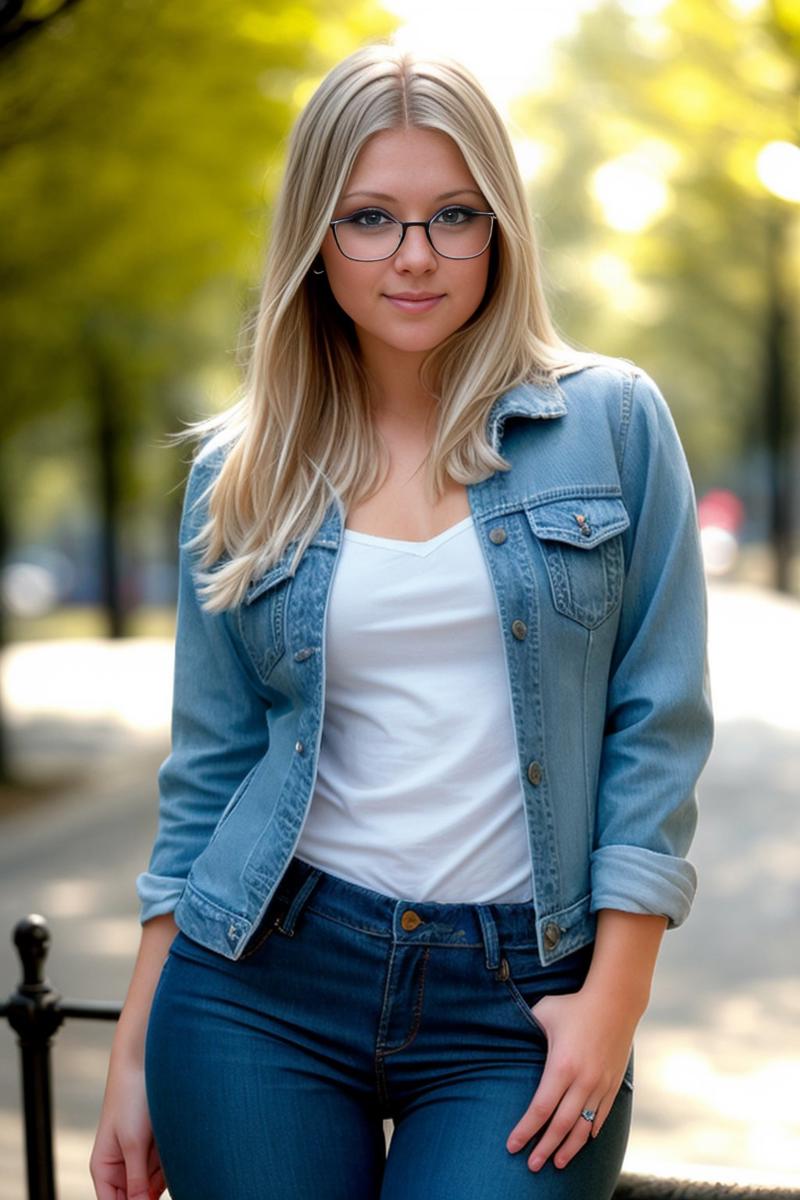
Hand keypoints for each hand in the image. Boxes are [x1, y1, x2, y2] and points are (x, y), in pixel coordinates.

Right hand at [90, 1059, 165, 1199]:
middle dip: (151, 1190)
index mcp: (104, 1169)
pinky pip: (166, 1167)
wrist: (146, 1061)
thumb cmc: (130, 1099)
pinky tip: (172, 1145)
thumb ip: (136, 1181)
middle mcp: (120, 1166)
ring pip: (155, 1184)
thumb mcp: (133, 1144)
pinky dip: (172, 1163)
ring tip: (161, 1144)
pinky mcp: (157, 1146)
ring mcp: (140, 1156)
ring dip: (164, 1174)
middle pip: (137, 1196)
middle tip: (157, 1166)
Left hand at [505, 985, 637, 1171]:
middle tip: (532, 1166)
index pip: (540, 1108)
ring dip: (569, 1148)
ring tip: (558, 1163)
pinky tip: (584, 1141)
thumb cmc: (574, 1005)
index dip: (525, 1130)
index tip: (513, 1145)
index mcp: (561, 1066)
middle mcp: (583, 1080)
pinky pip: (602, 1115)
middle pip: (561, 1125)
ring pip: (584, 1126)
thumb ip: (528, 1030)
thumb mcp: (545, 1013)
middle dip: (545, 1148)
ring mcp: (601, 1084)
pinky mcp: (614, 1083)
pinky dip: (591, 1131)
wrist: (616, 1001)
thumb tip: (511, 1039)